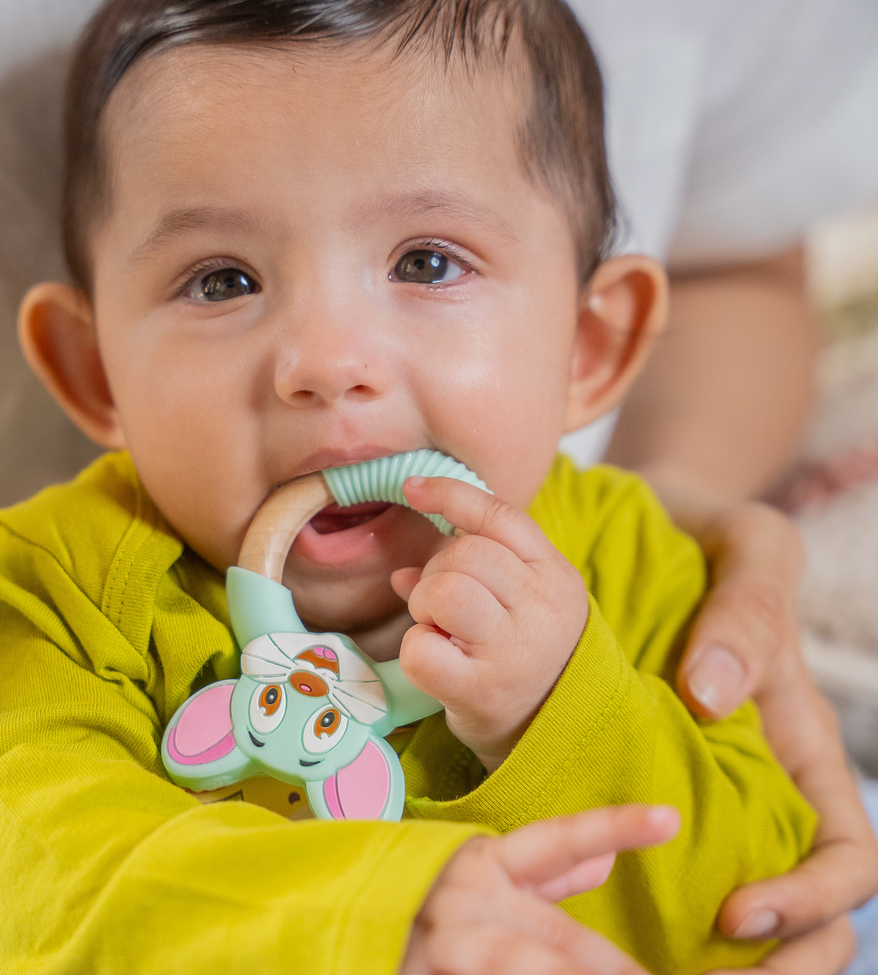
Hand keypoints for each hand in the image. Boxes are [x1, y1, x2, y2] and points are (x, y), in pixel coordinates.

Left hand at [391, 476, 588, 772]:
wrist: (556, 733)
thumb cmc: (526, 656)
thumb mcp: (520, 603)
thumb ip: (472, 572)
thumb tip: (401, 572)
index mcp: (554, 575)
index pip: (500, 516)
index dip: (450, 495)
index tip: (412, 489)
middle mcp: (540, 608)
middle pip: (466, 553)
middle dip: (438, 572)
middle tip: (444, 608)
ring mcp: (513, 650)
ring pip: (444, 590)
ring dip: (425, 605)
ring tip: (440, 630)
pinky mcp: (480, 691)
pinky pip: (421, 648)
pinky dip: (415, 649)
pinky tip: (437, 662)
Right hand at [401, 804, 679, 974]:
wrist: (341, 916)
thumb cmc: (430, 895)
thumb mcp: (484, 873)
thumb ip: (548, 873)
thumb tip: (608, 860)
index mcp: (490, 863)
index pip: (560, 840)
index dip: (612, 826)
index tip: (669, 817)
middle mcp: (471, 898)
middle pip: (553, 937)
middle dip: (603, 963)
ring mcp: (444, 942)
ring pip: (514, 962)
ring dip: (558, 973)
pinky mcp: (416, 972)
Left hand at [655, 483, 877, 972]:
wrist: (660, 517)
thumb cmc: (718, 534)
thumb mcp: (750, 549)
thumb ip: (748, 613)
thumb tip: (712, 695)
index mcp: (804, 740)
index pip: (848, 855)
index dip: (811, 903)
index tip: (740, 914)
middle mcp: (762, 771)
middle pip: (808, 906)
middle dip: (777, 961)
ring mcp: (707, 772)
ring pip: (738, 888)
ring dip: (714, 949)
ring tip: (649, 966)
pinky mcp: (648, 758)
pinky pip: (661, 838)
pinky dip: (646, 885)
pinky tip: (597, 903)